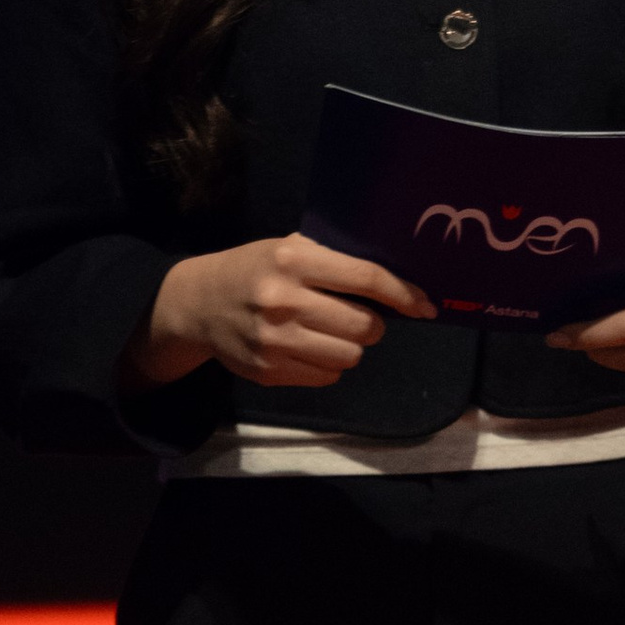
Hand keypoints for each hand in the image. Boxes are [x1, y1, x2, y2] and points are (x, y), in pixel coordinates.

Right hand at [124, 235, 432, 391]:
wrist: (197, 304)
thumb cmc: (255, 269)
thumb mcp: (287, 248)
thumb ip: (334, 261)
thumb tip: (395, 283)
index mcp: (293, 261)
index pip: (366, 279)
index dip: (404, 294)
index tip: (426, 305)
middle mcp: (284, 300)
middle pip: (365, 326)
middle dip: (373, 323)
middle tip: (359, 316)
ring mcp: (275, 341)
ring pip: (350, 356)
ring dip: (352, 346)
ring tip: (330, 332)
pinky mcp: (269, 371)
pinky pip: (327, 376)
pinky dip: (329, 364)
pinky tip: (310, 347)